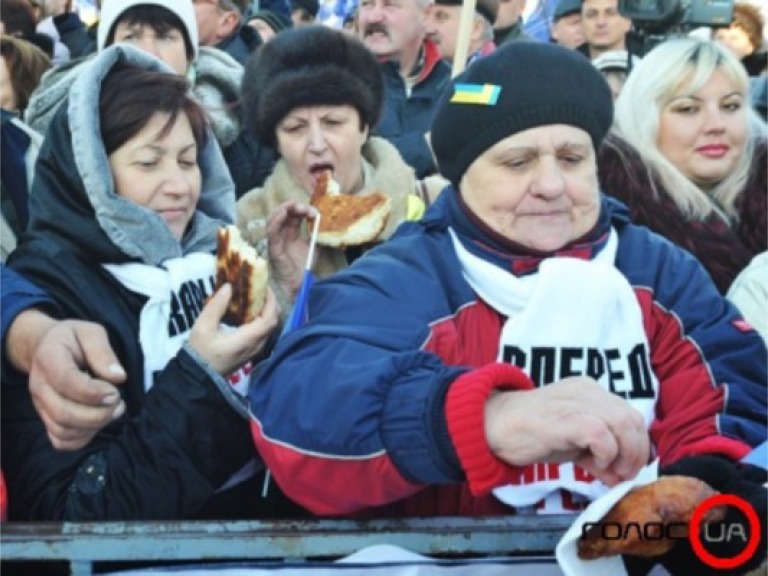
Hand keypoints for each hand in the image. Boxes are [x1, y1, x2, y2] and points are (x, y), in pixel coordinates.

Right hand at [7, 311, 127, 450]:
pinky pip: (62, 441)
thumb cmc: (73, 340)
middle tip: (118, 402)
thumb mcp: (91, 332)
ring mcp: (40, 405)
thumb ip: (104, 352)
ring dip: (95, 426)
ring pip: (63, 430)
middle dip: (99, 414)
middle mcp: (39, 385)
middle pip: (64, 413)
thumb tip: (119, 377)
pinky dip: (84, 437)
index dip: (93, 392)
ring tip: (114, 410)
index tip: (115, 391)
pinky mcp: (47, 419)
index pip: (66, 382)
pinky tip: (99, 421)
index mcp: (48, 358)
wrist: (46, 347)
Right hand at [188, 283, 279, 374]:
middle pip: (273, 322)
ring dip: (266, 311)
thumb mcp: (203, 326)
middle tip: (259, 290)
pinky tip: (248, 312)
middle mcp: (257, 345)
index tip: (264, 286)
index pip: (270, 317)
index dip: (271, 301)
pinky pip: (262, 333)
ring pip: (268, 328)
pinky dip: (260, 320)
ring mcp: (255, 350)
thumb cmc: (200, 351)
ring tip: (254, 298)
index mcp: (249, 338)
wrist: (198, 376)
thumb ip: (217, 306)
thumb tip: (229, 287)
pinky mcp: (250, 352)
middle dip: (270, 304)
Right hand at [266, 201, 315, 297]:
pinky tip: (284, 213)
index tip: (315, 212)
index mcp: (290, 232)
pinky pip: (271, 231)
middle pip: (282, 214)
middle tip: (304, 207)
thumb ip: (316, 233)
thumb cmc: (305, 265)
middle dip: (293, 207)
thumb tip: (322, 219)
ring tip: (293, 205)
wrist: (301, 283)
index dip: (302, 210)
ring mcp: (276, 240)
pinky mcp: (273, 247)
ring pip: (273, 219)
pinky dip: (276, 220)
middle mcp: (281, 234)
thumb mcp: (314, 245)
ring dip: (283, 209)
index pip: (293, 215)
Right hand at [485, 376, 648, 485]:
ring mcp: (575, 402)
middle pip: (633, 418)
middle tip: (624, 474)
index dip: (637, 445)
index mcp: (589, 392)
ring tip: (612, 472)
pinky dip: (607, 453)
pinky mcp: (564, 418)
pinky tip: (594, 464)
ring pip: (623, 423)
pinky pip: (601, 433)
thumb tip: (620, 476)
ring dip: (626, 454)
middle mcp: (587, 391)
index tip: (627, 468)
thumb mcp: (571, 441)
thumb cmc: (529, 432)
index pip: (630, 415)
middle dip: (637, 452)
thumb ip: (598, 454)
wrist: (492, 425)